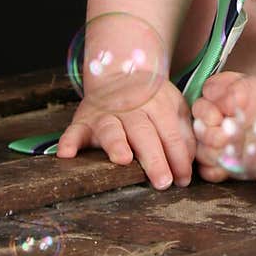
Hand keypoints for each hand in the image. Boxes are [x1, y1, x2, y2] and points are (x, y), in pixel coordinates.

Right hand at [56, 77, 195, 189]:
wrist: (121, 74)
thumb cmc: (152, 102)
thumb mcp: (174, 109)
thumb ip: (183, 135)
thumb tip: (189, 166)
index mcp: (157, 104)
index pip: (170, 132)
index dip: (178, 157)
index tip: (183, 180)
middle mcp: (130, 108)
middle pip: (143, 132)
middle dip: (154, 158)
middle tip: (163, 181)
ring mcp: (105, 114)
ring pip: (111, 129)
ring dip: (116, 144)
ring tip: (123, 159)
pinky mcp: (83, 120)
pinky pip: (74, 131)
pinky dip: (69, 141)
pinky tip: (66, 154)